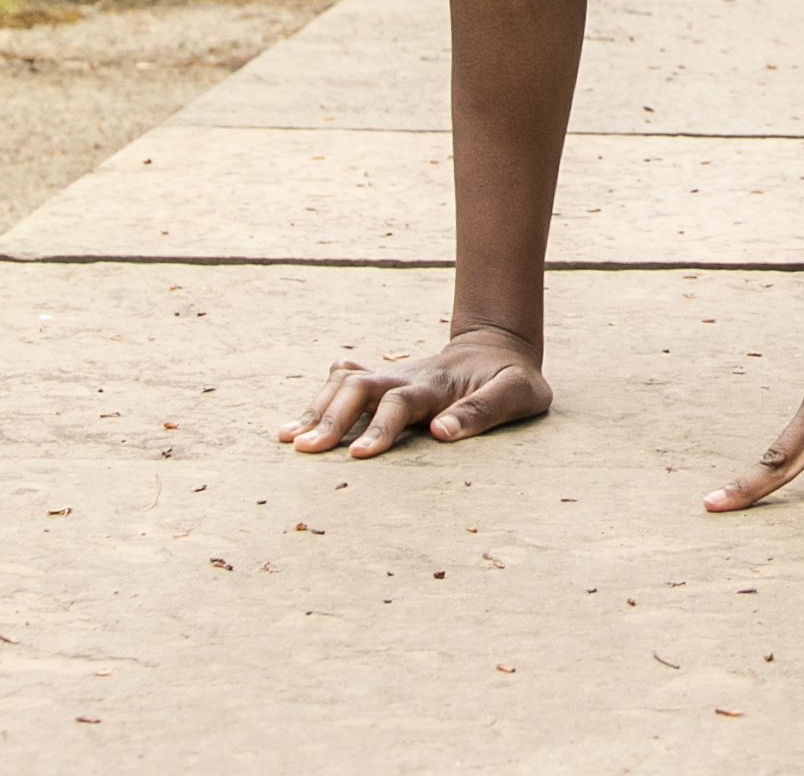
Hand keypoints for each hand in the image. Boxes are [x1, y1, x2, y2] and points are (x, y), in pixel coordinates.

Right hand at [275, 325, 549, 457]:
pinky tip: (295, 422)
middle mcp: (406, 377)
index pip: (400, 404)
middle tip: (303, 449)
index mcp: (437, 386)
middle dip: (330, 419)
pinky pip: (343, 381)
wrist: (498, 345)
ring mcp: (391, 376)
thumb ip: (483, 411)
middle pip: (358, 390)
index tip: (359, 457)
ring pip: (343, 384)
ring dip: (315, 409)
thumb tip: (441, 433)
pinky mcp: (383, 381)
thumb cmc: (511, 379)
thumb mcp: (518, 393)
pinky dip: (318, 398)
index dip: (379, 428)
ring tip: (285, 438)